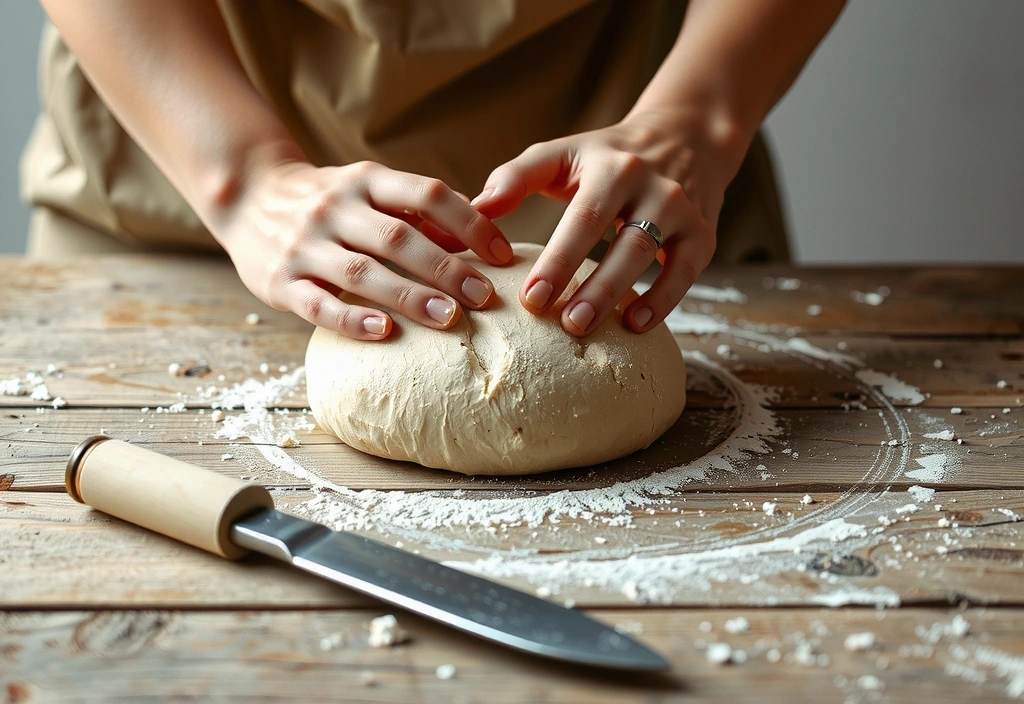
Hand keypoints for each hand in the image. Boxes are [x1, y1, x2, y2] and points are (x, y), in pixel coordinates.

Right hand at [215, 160, 513, 339]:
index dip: (470, 223)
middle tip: (485, 296)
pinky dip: (352, 319)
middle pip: (399, 238)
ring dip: (410, 296)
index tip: (502, 255)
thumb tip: (478, 239)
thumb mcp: (368, 190)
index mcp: (365, 181)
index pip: (427, 195)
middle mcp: (334, 208)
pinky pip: (318, 303)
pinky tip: (385, 332)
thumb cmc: (329, 201)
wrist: (247, 196)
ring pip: (363, 271)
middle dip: (447, 268)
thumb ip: (416, 211)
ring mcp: (304, 244)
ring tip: (450, 318)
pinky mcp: (280, 280)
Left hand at [472, 109, 742, 335]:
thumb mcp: (563, 153)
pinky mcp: (703, 236)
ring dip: (618, 295)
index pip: (583, 218)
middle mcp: (651, 187)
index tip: (530, 298)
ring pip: (651, 256)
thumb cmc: (606, 156)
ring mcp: (681, 211)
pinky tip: (635, 325)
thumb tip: (475, 208)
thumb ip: (516, 177)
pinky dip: (663, 300)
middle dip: (591, 286)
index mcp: (612, 167)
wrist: (685, 139)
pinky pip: (686, 273)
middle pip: (621, 241)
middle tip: (561, 323)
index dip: (558, 260)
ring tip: (585, 327)